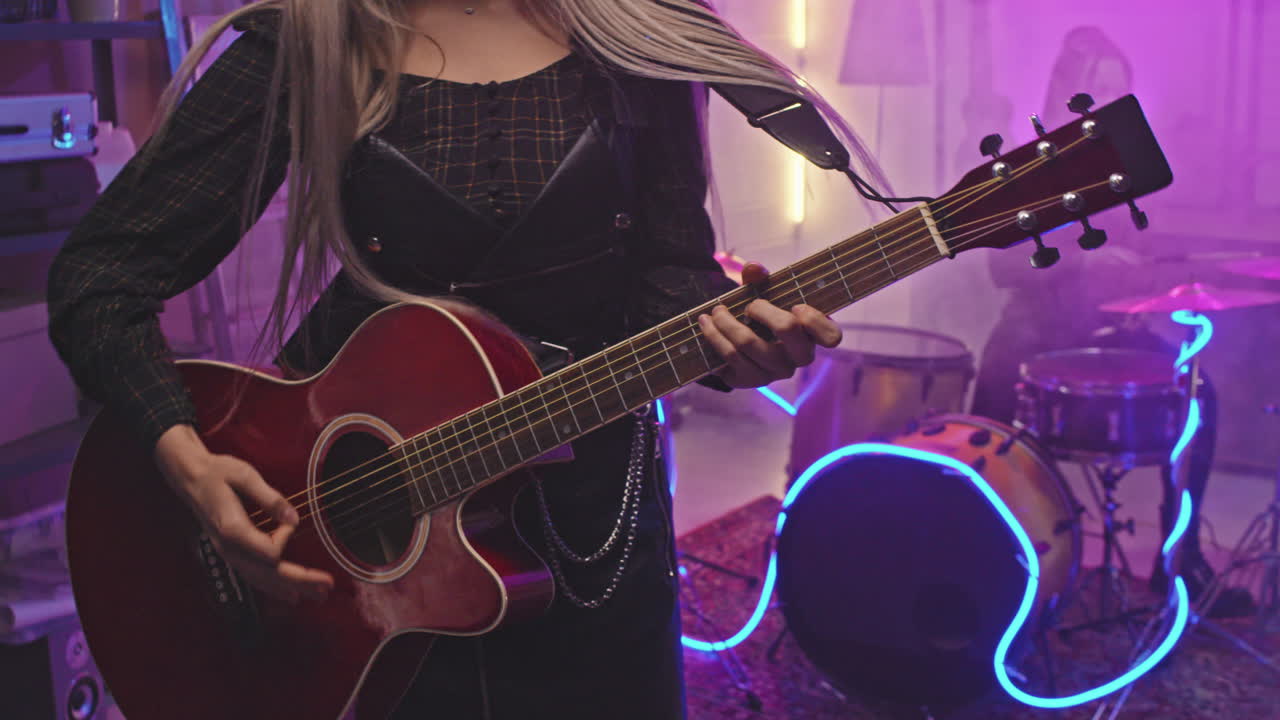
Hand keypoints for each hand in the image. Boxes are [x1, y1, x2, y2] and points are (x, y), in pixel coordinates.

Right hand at [155, 425, 333, 603]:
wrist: (190, 478)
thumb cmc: (217, 473)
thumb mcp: (244, 475)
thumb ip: (270, 498)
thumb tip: (294, 518)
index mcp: (232, 530)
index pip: (268, 552)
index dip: (285, 537)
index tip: (289, 519)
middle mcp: (229, 549)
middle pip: (269, 574)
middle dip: (301, 581)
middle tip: (327, 586)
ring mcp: (229, 554)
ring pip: (262, 580)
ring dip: (292, 588)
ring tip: (319, 595)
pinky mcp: (232, 553)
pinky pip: (254, 576)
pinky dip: (274, 588)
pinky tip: (291, 595)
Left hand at [696, 262, 841, 388]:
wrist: (740, 342)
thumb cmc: (763, 315)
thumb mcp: (765, 294)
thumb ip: (760, 278)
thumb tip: (753, 269)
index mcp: (813, 336)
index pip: (832, 337)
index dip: (814, 319)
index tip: (795, 305)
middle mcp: (798, 358)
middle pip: (787, 328)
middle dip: (762, 307)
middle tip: (748, 304)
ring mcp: (775, 372)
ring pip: (748, 343)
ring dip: (725, 322)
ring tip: (714, 311)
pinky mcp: (750, 381)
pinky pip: (730, 358)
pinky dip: (714, 337)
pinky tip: (706, 325)